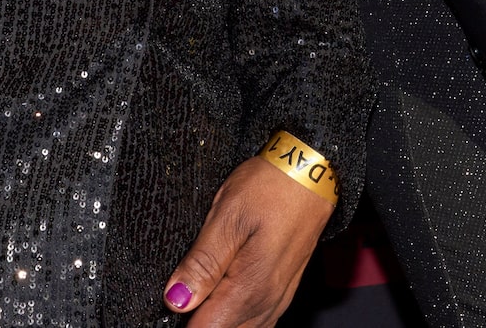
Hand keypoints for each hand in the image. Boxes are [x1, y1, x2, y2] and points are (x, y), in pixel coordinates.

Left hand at [163, 153, 335, 325]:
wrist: (313, 171)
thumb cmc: (270, 187)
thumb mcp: (227, 215)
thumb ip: (202, 263)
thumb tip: (176, 300)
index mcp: (249, 288)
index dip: (182, 317)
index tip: (173, 298)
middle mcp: (266, 302)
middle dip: (198, 319)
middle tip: (184, 289)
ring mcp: (278, 298)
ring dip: (217, 319)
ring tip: (201, 291)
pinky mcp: (284, 290)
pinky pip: (258, 322)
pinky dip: (236, 318)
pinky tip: (224, 300)